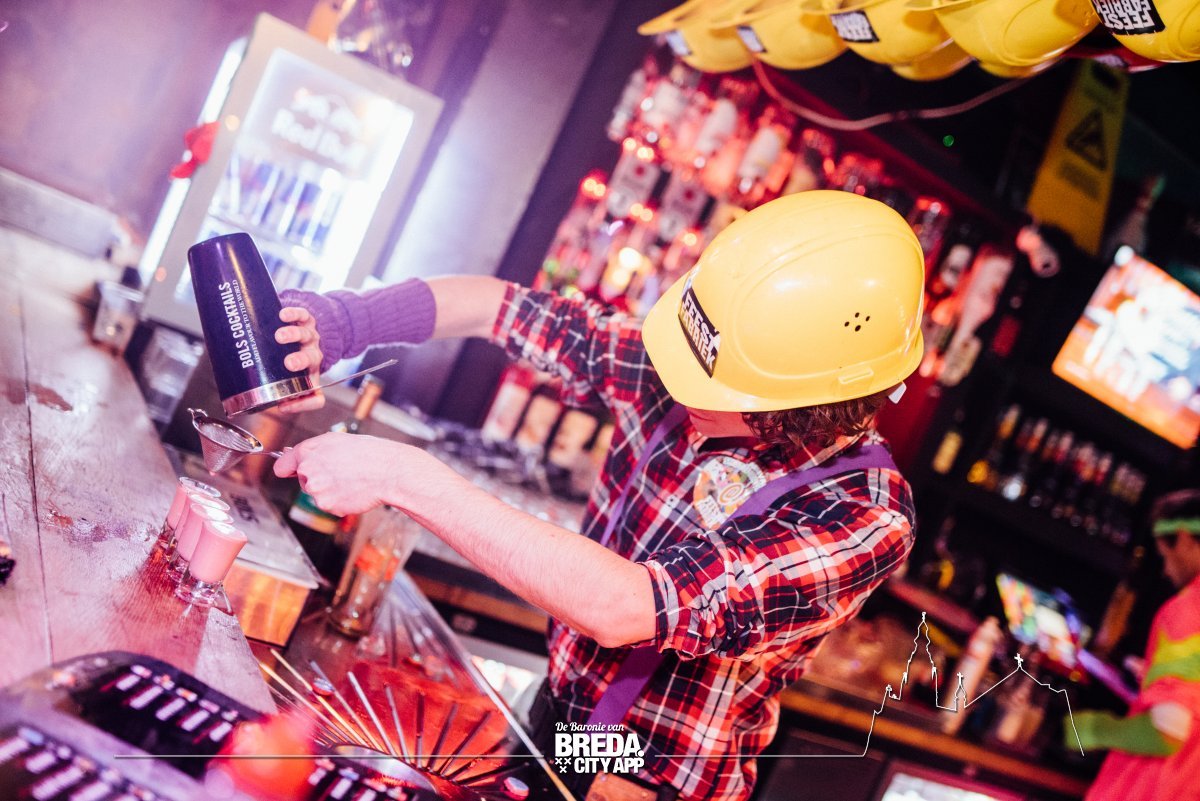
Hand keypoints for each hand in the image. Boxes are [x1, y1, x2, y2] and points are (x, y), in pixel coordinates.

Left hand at [273, 432, 436, 516]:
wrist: (387, 471)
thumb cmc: (368, 453)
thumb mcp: (337, 440)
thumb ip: (313, 450)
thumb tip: (297, 459)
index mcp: (308, 451)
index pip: (282, 465)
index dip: (287, 468)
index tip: (289, 471)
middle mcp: (308, 470)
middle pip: (303, 481)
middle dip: (317, 478)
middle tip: (340, 472)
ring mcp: (317, 490)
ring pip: (317, 494)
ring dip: (330, 491)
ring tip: (350, 480)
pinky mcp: (327, 505)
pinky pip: (329, 505)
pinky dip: (340, 501)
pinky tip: (353, 490)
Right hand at [275, 306, 324, 412]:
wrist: (306, 334)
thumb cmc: (294, 360)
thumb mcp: (291, 378)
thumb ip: (282, 392)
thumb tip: (277, 405)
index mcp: (311, 376)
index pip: (316, 397)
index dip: (304, 404)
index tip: (285, 405)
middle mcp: (313, 356)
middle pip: (312, 359)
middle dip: (301, 361)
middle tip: (289, 363)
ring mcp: (311, 337)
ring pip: (306, 335)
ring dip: (294, 335)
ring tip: (280, 336)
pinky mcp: (307, 320)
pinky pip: (303, 315)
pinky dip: (294, 314)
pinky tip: (283, 315)